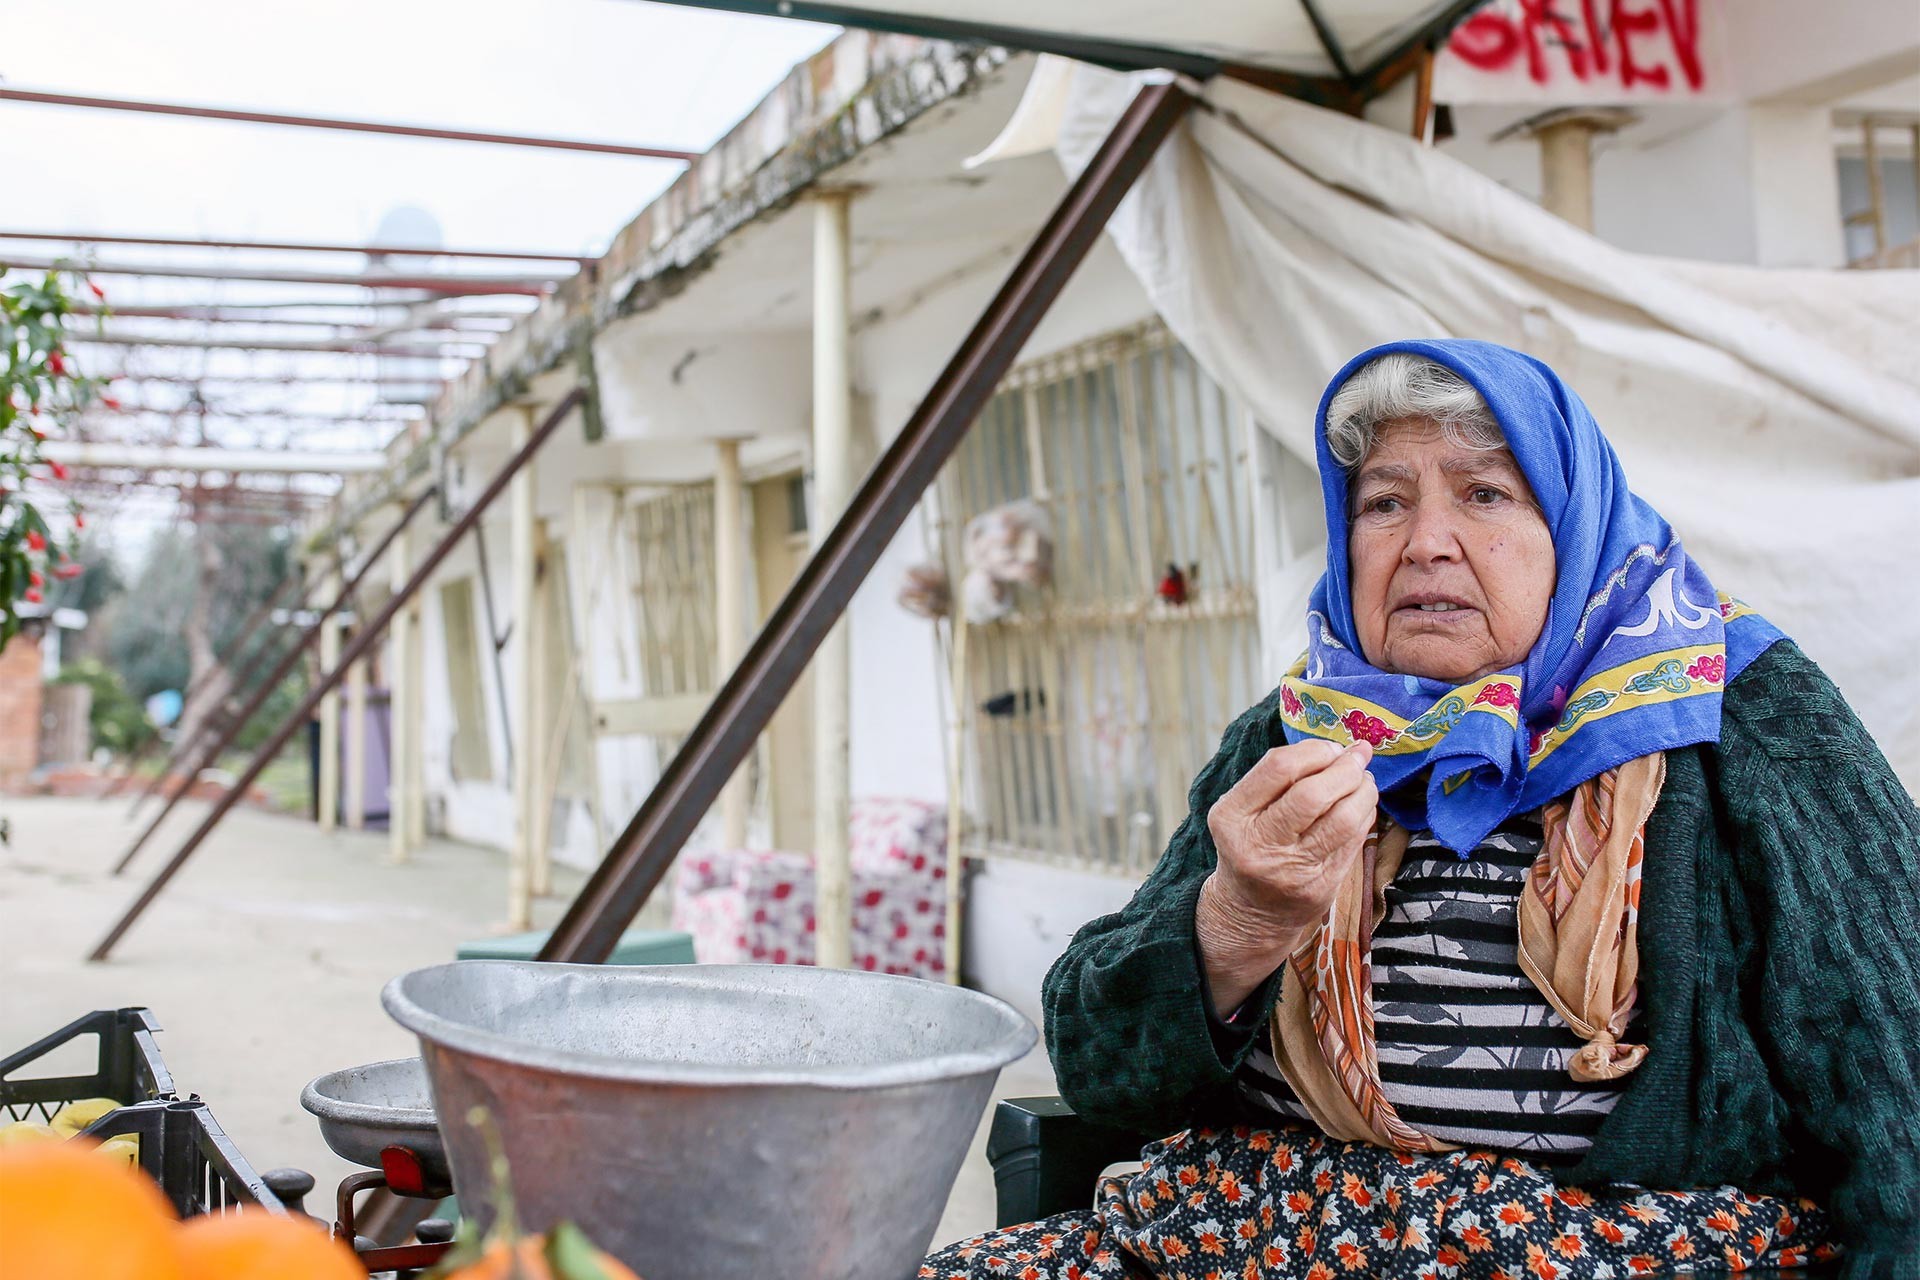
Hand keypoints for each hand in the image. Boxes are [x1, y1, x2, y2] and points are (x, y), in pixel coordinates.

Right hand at [1194, 738, 1377, 1014]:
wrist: (1250, 911)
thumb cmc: (1251, 844)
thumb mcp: (1243, 810)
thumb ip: (1278, 778)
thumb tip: (1340, 748)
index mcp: (1231, 817)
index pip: (1278, 768)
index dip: (1314, 751)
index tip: (1331, 748)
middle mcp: (1257, 845)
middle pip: (1312, 794)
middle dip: (1345, 769)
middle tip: (1357, 758)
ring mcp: (1290, 870)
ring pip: (1341, 820)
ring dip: (1363, 791)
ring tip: (1364, 780)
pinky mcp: (1320, 887)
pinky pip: (1353, 842)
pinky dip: (1364, 816)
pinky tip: (1362, 806)